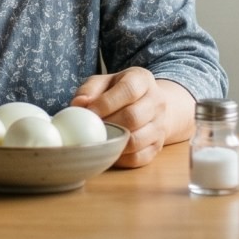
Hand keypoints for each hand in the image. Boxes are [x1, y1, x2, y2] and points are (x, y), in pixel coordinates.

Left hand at [70, 68, 194, 167]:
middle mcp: (156, 101)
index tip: (90, 112)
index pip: (128, 90)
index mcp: (142, 80)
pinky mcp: (158, 146)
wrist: (151, 105)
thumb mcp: (104, 82)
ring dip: (113, 142)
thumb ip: (89, 90)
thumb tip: (77, 105)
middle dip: (109, 124)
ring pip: (137, 140)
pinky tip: (110, 150)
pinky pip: (138, 158)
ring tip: (100, 139)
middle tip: (92, 128)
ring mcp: (160, 125)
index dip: (106, 103)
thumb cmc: (119, 92)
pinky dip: (120, 158)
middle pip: (134, 117)